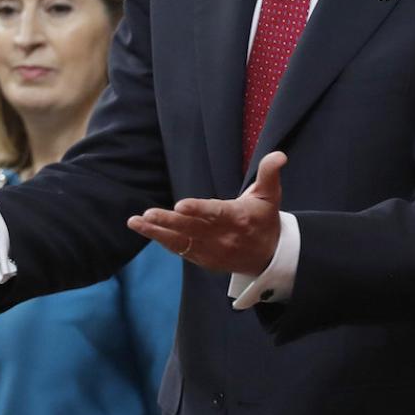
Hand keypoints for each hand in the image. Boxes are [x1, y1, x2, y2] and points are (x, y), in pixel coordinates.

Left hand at [128, 152, 285, 273]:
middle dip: (168, 221)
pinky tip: (145, 229)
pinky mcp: (204, 259)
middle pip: (192, 229)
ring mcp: (212, 251)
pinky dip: (162, 240)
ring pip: (181, 241)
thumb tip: (278, 155)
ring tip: (135, 222)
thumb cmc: (265, 219)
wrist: (269, 257)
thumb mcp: (270, 195)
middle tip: (147, 214)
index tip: (180, 205)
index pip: (216, 213)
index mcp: (239, 218)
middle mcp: (224, 237)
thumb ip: (269, 172)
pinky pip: (180, 249)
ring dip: (157, 232)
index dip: (198, 210)